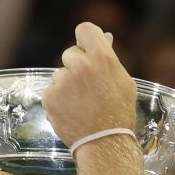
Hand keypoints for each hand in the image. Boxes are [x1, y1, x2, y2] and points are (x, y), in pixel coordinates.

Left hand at [43, 23, 136, 150]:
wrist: (105, 144)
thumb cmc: (119, 114)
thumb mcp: (125, 83)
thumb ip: (110, 59)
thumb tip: (105, 37)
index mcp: (102, 58)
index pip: (85, 29)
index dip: (87, 39)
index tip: (88, 49)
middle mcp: (80, 65)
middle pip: (71, 53)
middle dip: (77, 67)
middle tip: (89, 89)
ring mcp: (63, 80)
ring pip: (61, 74)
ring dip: (68, 86)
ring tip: (82, 105)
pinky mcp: (50, 96)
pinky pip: (52, 91)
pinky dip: (59, 101)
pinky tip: (73, 112)